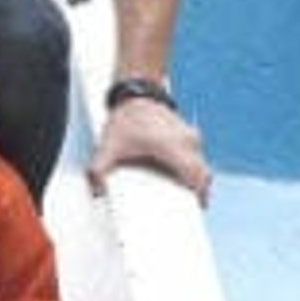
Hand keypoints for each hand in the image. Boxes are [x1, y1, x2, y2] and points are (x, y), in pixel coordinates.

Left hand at [87, 98, 210, 205]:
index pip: (197, 175)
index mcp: (171, 146)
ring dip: (194, 178)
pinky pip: (196, 155)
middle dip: (198, 190)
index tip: (198, 206)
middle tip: (187, 204)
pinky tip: (177, 175)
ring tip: (181, 192)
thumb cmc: (127, 118)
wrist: (136, 93)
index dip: (201, 194)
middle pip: (203, 174)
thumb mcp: (110, 145)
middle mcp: (186, 141)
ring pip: (201, 164)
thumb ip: (99, 168)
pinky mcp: (189, 134)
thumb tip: (96, 189)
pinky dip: (191, 167)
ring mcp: (190, 136)